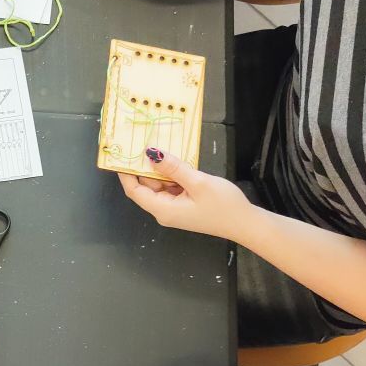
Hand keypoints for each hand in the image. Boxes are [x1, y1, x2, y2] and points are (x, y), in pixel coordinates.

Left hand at [120, 149, 253, 239]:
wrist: (245, 223)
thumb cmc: (224, 206)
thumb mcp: (198, 182)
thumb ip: (174, 168)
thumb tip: (151, 154)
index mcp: (163, 209)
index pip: (134, 190)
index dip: (125, 173)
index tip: (120, 154)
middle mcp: (164, 210)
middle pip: (146, 186)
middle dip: (143, 166)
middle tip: (141, 142)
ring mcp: (174, 208)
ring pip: (160, 184)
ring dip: (160, 168)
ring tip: (159, 146)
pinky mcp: (184, 204)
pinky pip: (172, 186)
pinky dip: (172, 174)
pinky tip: (176, 160)